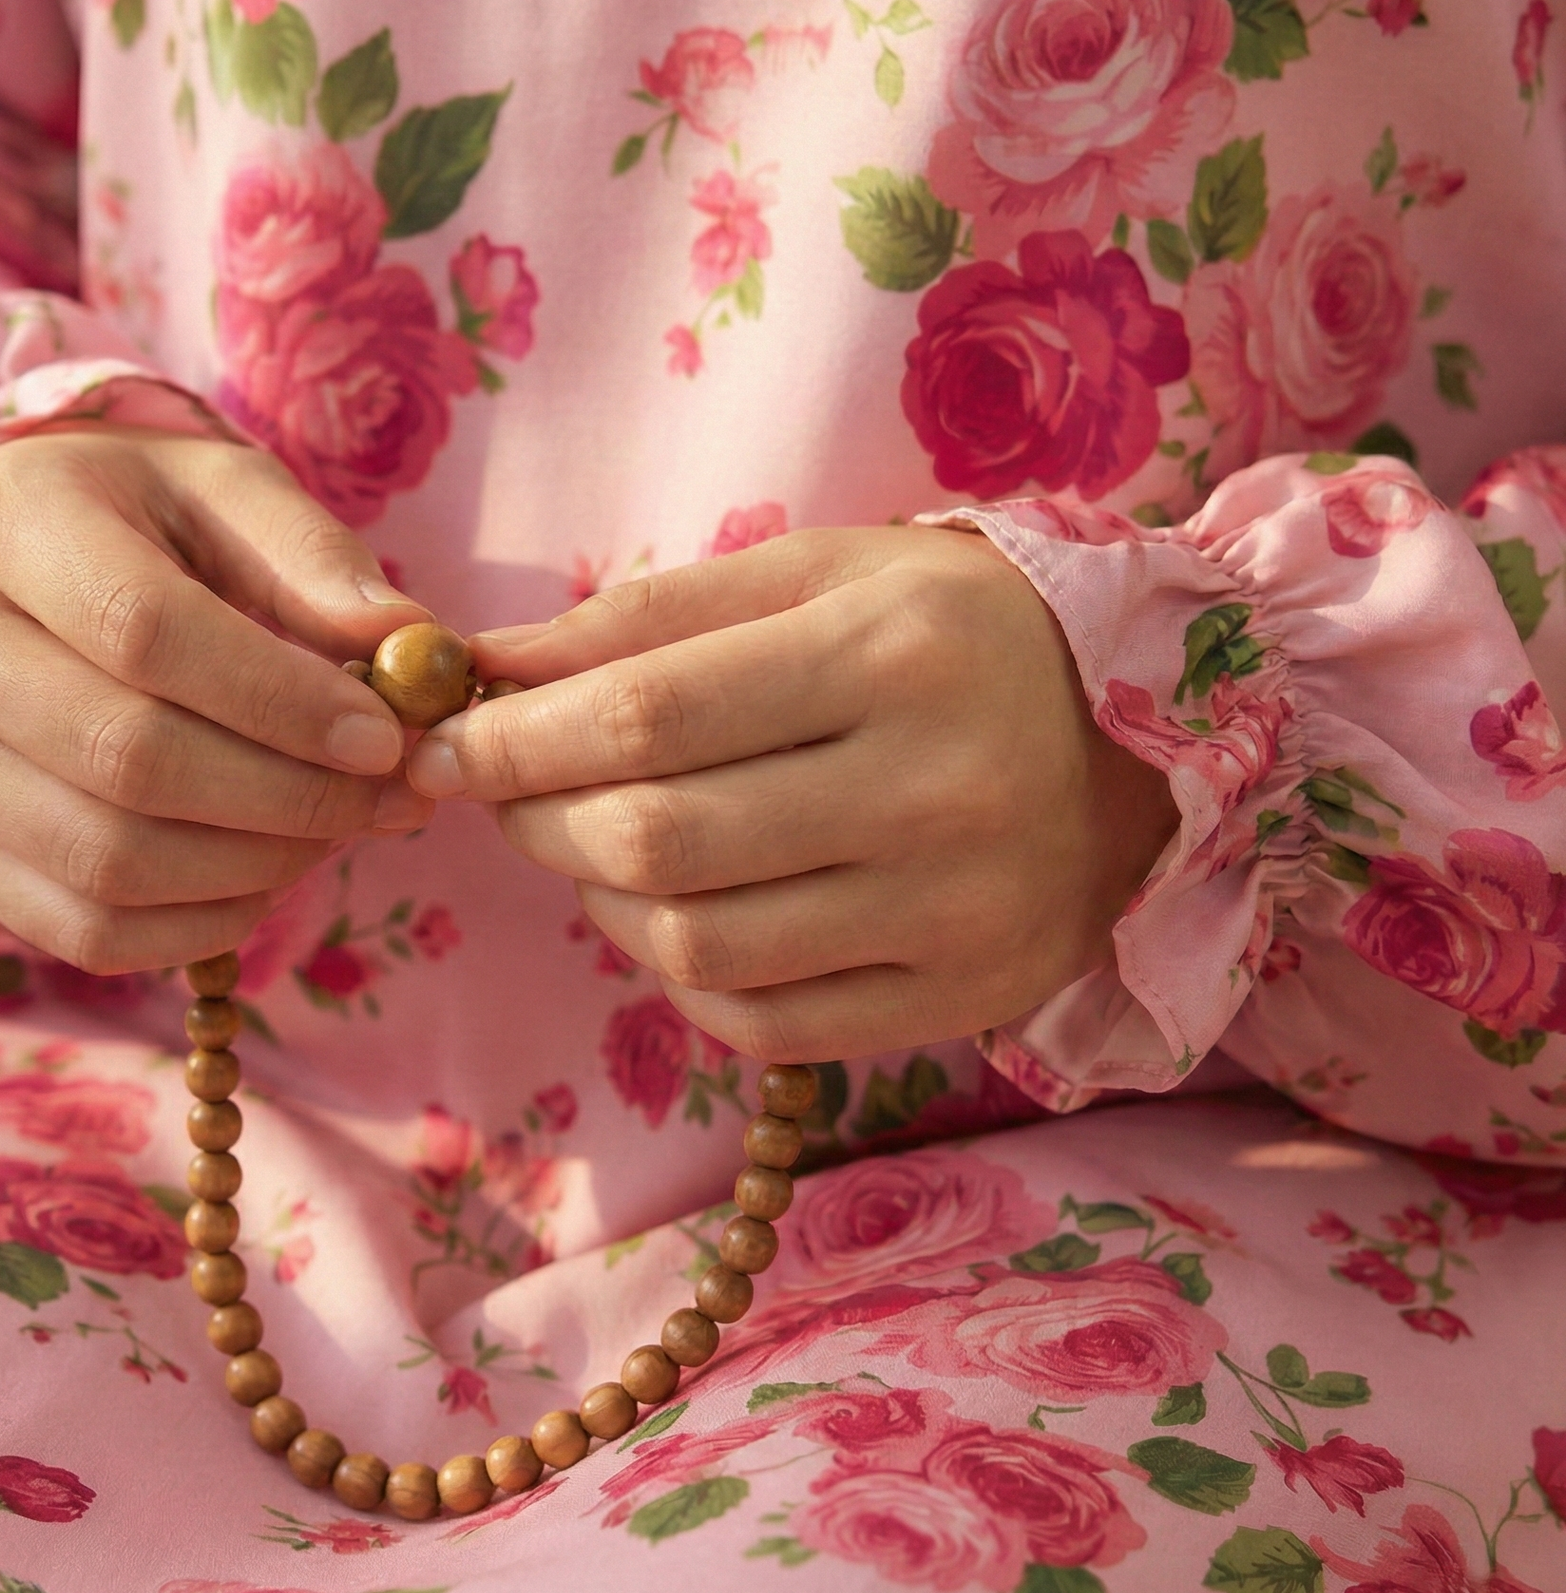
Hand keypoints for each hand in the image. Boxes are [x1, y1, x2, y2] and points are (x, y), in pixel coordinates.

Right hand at [0, 419, 435, 972]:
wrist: (21, 565)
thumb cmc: (144, 521)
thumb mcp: (229, 494)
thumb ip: (316, 562)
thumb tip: (410, 646)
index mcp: (5, 522)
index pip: (145, 632)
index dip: (280, 700)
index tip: (384, 735)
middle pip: (127, 758)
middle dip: (289, 794)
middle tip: (388, 795)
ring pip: (107, 859)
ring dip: (256, 865)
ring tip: (338, 829)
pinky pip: (83, 928)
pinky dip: (200, 924)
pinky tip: (267, 876)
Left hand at [407, 527, 1177, 1058]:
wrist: (1147, 745)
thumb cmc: (953, 634)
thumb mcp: (822, 572)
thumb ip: (653, 612)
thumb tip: (493, 665)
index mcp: (891, 655)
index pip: (649, 714)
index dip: (517, 738)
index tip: (444, 741)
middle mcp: (933, 791)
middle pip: (658, 840)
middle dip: (538, 820)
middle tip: (505, 791)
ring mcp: (952, 915)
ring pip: (697, 945)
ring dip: (599, 900)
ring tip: (592, 844)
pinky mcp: (959, 1001)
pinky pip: (762, 1020)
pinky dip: (680, 973)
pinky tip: (677, 910)